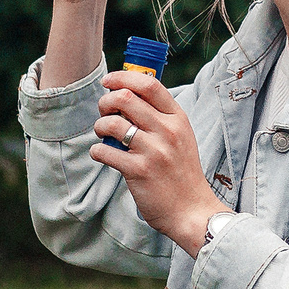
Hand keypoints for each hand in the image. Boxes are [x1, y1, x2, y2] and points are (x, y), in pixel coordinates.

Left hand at [91, 72, 229, 254]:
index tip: (109, 82)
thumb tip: (128, 95)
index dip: (123, 78)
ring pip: (112, 124)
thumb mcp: (181, 137)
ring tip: (102, 134)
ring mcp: (154, 151)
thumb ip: (161, 116)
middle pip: (126, 99)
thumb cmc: (181, 172)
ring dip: (99, 126)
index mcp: (178, 119)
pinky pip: (105, 151)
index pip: (149, 85)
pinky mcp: (139, 171)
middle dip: (106, 101)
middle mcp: (167, 131)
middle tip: (104, 111)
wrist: (191, 210)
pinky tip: (101, 154)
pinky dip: (97, 151)